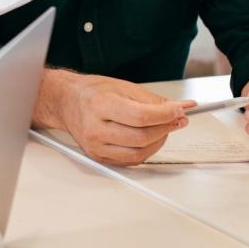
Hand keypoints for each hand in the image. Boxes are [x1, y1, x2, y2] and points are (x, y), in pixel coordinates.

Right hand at [38, 70, 192, 164]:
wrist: (67, 102)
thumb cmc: (92, 93)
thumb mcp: (123, 86)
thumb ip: (153, 100)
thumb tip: (181, 109)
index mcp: (100, 105)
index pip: (141, 117)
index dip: (166, 116)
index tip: (178, 112)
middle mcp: (94, 128)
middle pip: (142, 137)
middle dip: (166, 128)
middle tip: (176, 120)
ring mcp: (95, 145)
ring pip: (139, 153)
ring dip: (159, 142)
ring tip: (163, 129)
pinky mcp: (98, 157)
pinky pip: (131, 161)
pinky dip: (146, 151)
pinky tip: (149, 139)